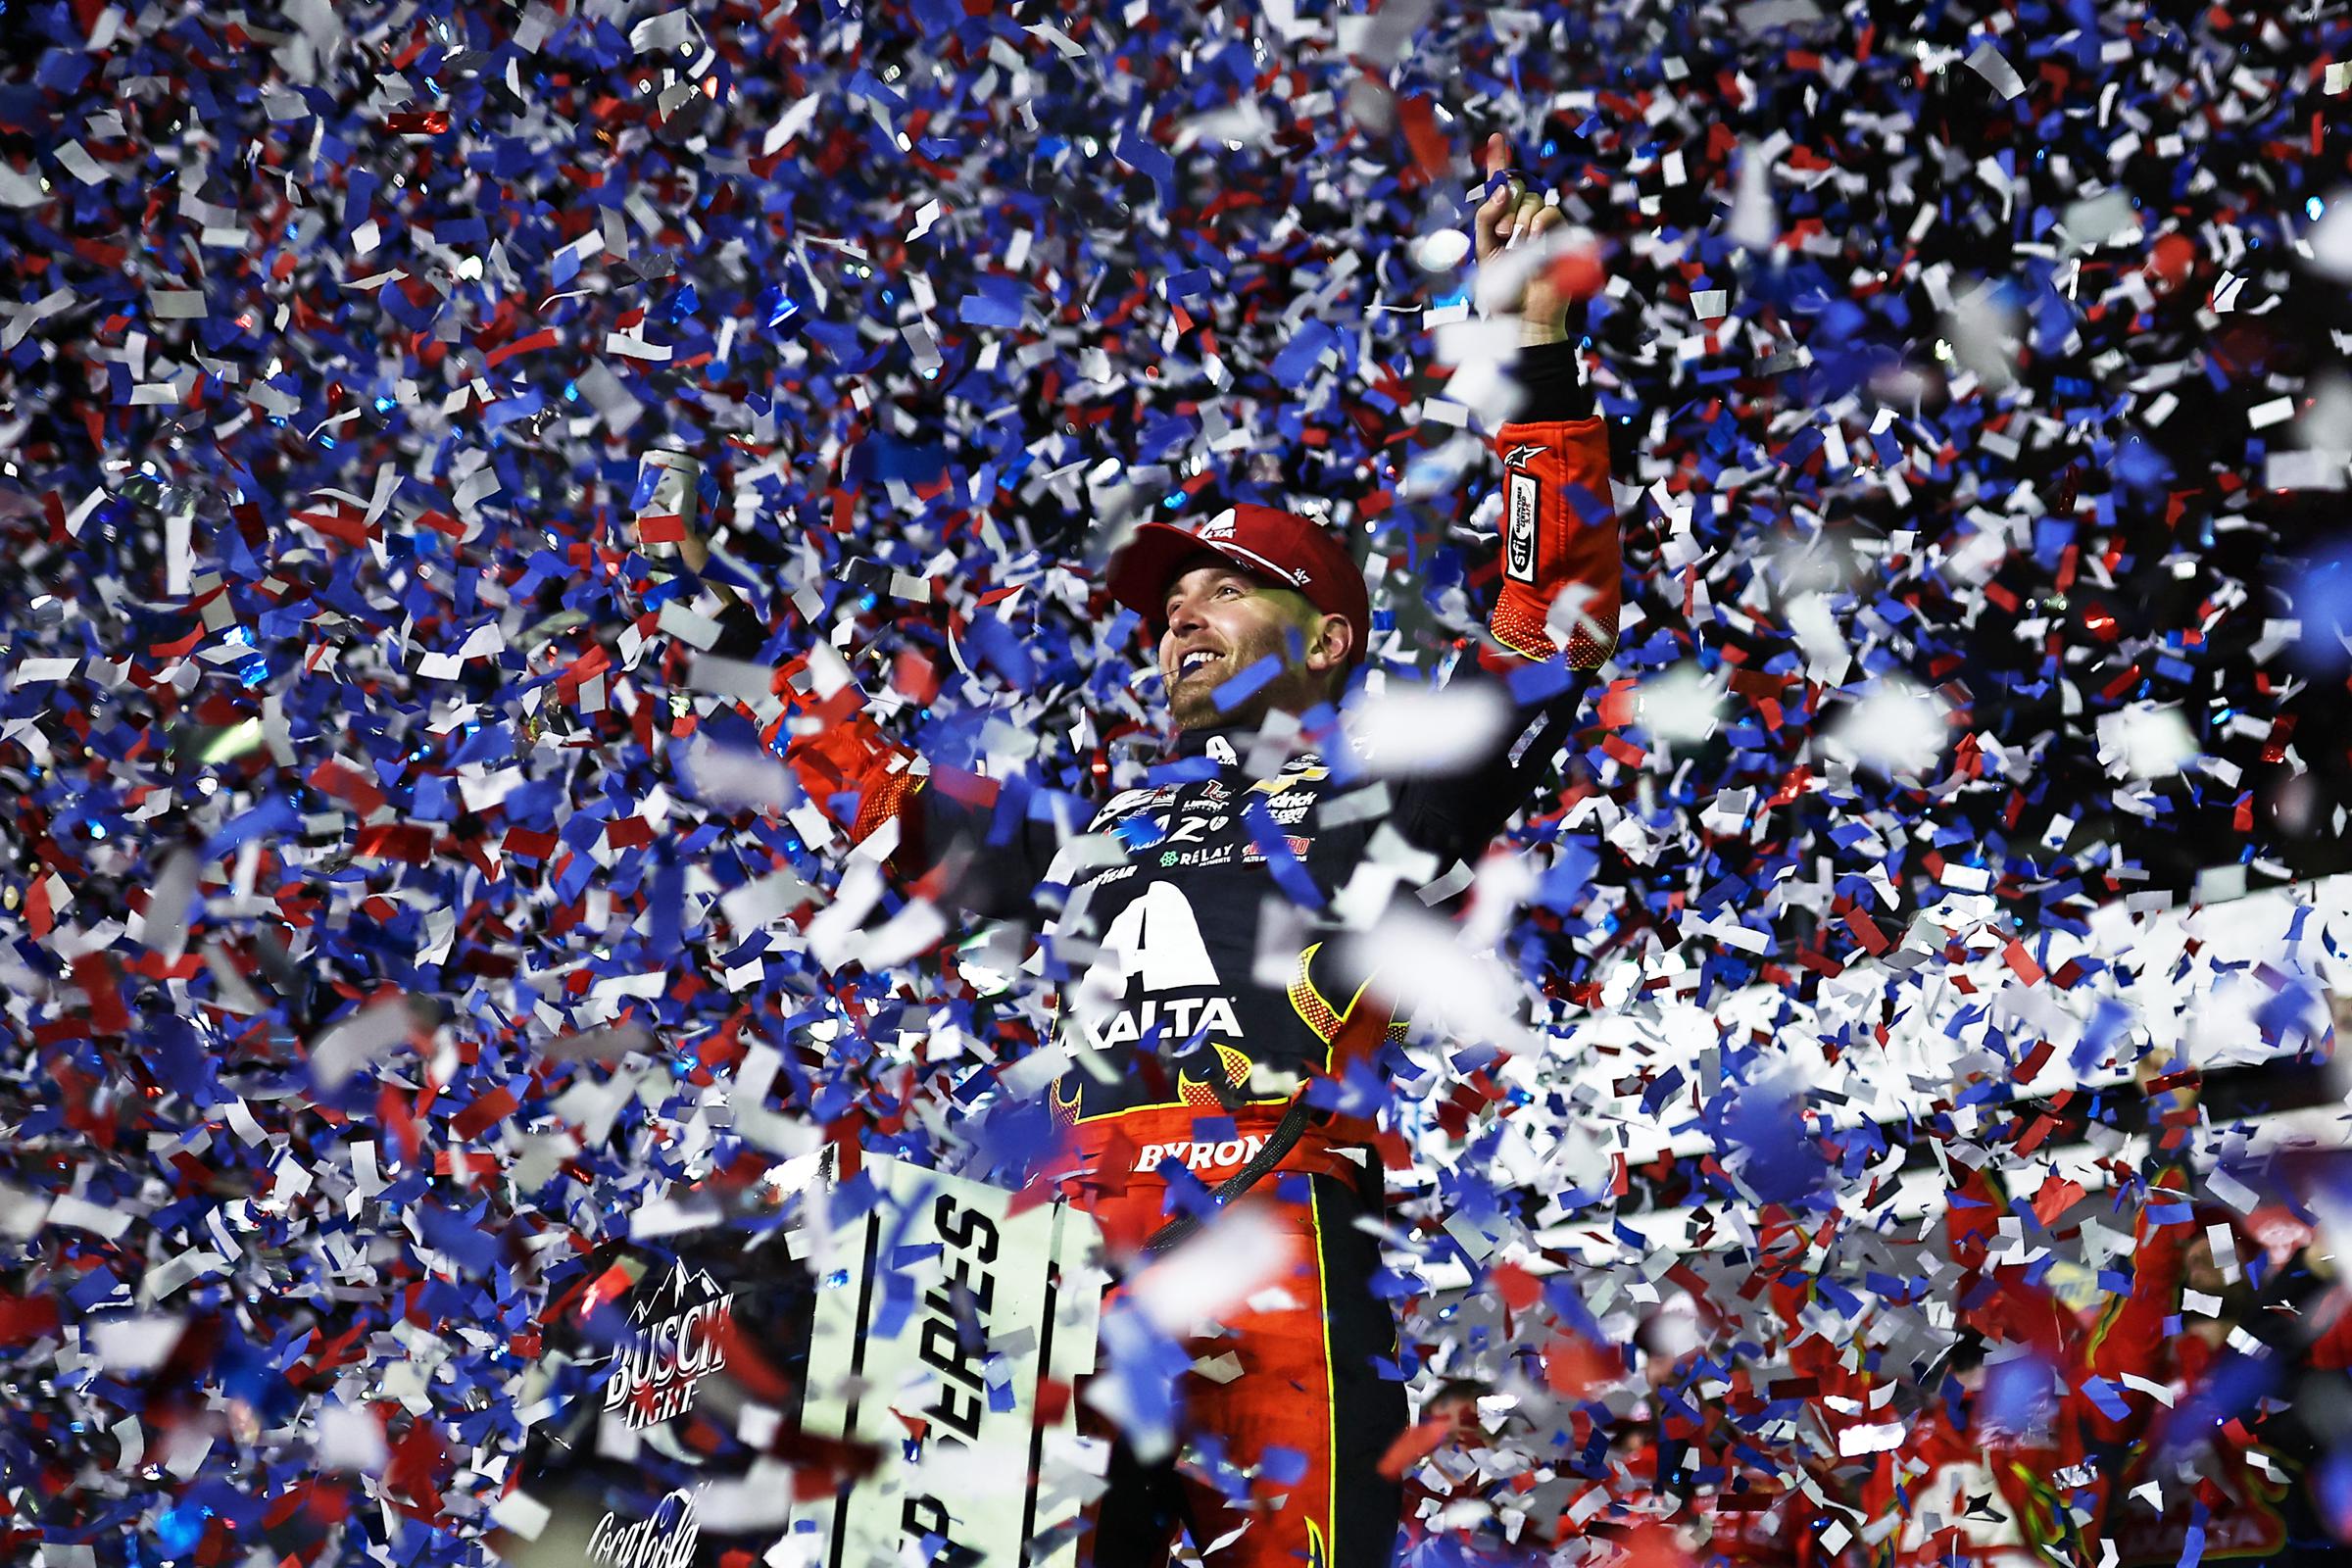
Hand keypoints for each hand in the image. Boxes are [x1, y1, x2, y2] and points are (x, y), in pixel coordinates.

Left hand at [1472, 132, 1598, 346]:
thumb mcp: (1483, 252)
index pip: (1501, 184)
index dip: (1499, 159)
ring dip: (1519, 220)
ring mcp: (1542, 225)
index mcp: (1501, 221)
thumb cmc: (1502, 292)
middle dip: (1505, 204)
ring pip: (1531, 198)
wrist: (1523, 317)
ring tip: (1517, 246)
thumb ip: (1486, 218)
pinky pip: (1548, 211)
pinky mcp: (1560, 234)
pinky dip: (1537, 223)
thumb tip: (1501, 189)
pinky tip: (1533, 240)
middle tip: (1503, 234)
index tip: (1496, 137)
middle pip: (1515, 186)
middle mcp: (1522, 218)